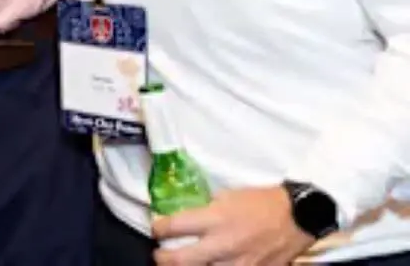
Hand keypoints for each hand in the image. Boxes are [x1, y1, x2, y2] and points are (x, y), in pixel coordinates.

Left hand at [153, 187, 314, 265]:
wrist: (297, 217)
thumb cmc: (261, 202)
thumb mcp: (226, 196)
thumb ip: (204, 209)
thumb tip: (185, 215)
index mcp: (214, 219)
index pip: (172, 227)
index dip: (158, 229)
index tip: (157, 229)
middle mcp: (222, 245)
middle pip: (178, 261)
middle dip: (162, 258)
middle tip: (160, 255)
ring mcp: (237, 264)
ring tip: (181, 263)